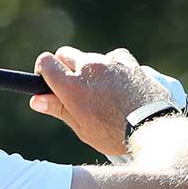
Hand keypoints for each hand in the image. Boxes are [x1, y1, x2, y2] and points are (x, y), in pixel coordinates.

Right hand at [29, 47, 170, 155]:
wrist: (151, 128)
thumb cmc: (113, 134)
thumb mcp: (81, 127)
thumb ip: (58, 108)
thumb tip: (36, 100)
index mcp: (72, 86)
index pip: (46, 62)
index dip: (44, 70)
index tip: (47, 79)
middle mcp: (89, 68)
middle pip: (65, 54)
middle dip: (64, 67)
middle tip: (74, 88)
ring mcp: (110, 63)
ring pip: (89, 57)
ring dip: (89, 69)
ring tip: (100, 92)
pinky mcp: (128, 62)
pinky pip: (113, 57)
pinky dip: (112, 66)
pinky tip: (117, 82)